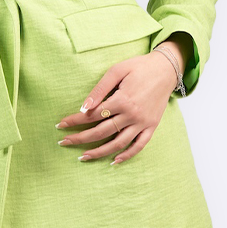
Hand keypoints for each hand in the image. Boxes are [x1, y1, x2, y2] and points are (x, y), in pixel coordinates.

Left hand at [55, 45, 181, 164]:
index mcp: (122, 100)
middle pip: (102, 132)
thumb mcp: (117, 71)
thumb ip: (100, 89)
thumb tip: (84, 106)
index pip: (93, 115)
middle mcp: (132, 115)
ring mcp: (143, 123)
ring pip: (118, 143)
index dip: (75, 120)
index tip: (61, 125)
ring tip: (83, 156)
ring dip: (99, 152)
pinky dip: (127, 155)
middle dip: (80, 138)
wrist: (165, 69)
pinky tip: (113, 161)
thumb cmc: (139, 67)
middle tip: (64, 142)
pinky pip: (139, 146)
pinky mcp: (152, 127)